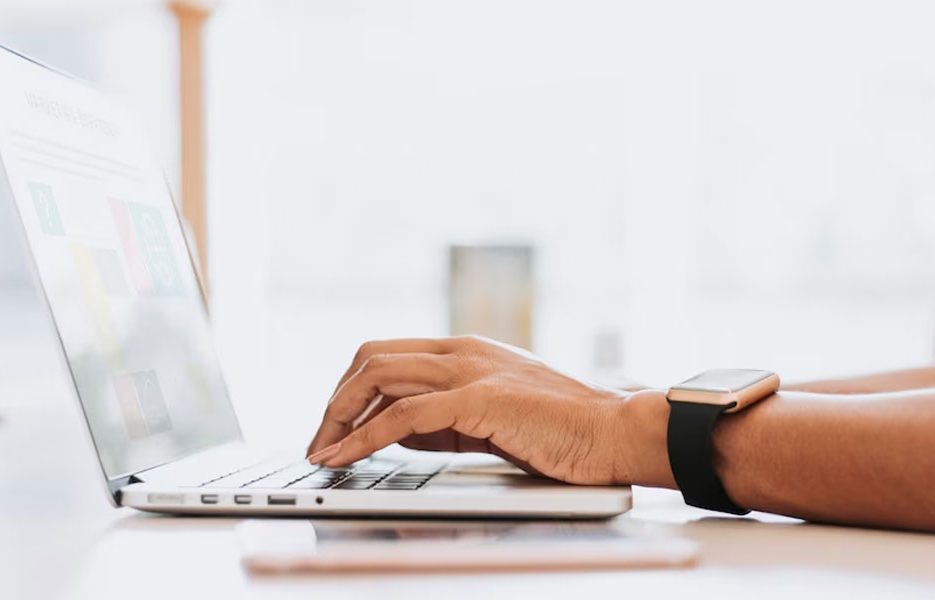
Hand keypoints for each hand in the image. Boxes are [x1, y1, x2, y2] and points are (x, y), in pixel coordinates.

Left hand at [306, 336, 674, 486]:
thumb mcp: (492, 417)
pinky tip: (346, 458)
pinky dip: (363, 438)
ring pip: (377, 377)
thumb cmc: (563, 430)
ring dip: (338, 417)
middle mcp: (462, 350)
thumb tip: (395, 430)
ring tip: (322, 453)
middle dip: (334, 401)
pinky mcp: (479, 400)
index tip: (332, 427)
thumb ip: (445, 417)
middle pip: (371, 358)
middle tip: (319, 442)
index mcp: (466, 349)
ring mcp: (470, 370)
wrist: (614, 431)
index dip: (350, 390)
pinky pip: (402, 416)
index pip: (387, 354)